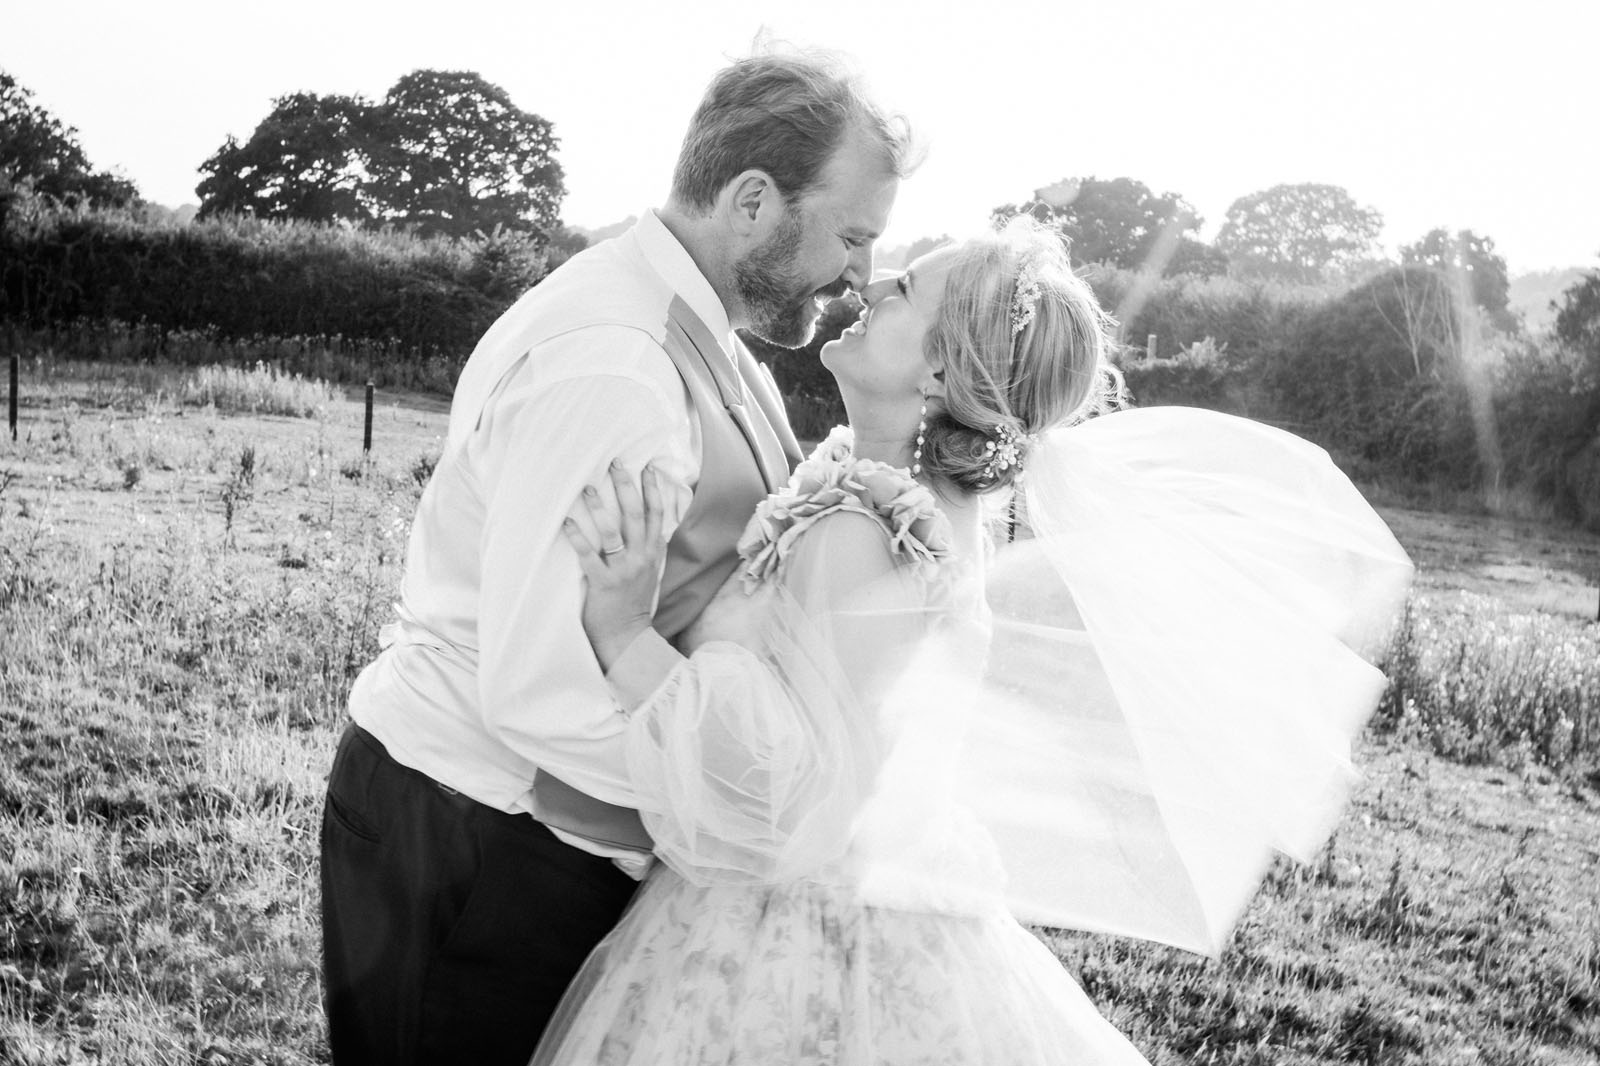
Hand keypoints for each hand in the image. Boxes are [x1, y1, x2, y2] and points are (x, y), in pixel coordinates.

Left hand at [561, 461, 667, 670]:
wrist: (628, 636)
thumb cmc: (634, 601)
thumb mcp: (650, 571)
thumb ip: (649, 546)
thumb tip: (647, 518)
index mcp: (654, 553)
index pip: (657, 514)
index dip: (653, 489)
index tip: (647, 466)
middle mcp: (642, 558)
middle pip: (636, 515)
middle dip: (625, 486)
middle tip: (614, 462)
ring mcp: (624, 571)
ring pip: (613, 532)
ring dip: (600, 507)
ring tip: (586, 487)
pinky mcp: (604, 584)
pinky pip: (589, 556)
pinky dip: (578, 537)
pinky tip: (567, 522)